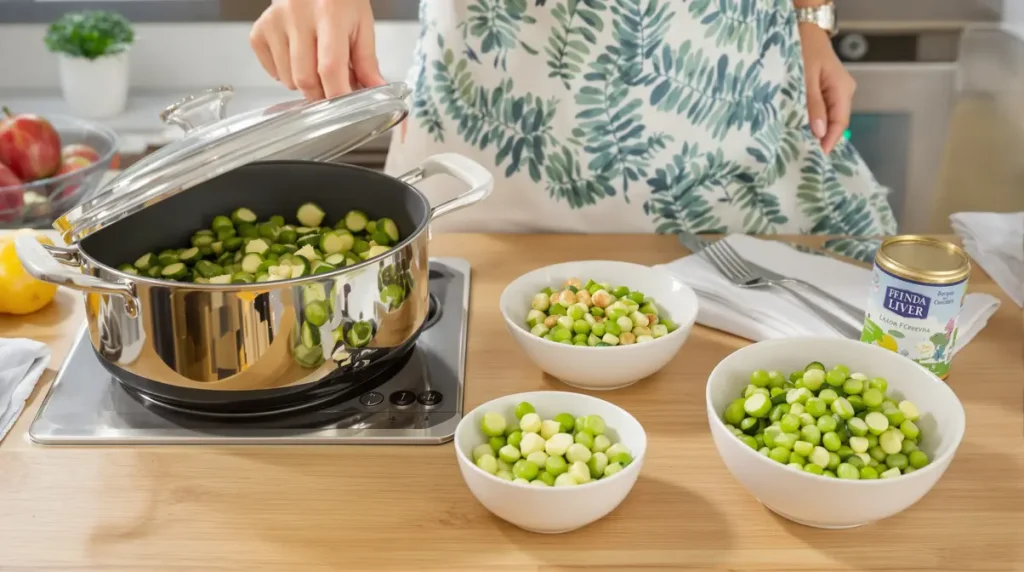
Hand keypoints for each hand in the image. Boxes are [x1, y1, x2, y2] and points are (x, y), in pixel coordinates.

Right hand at [249, 0, 385, 100]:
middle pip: (305, 79)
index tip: (347, 104)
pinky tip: (297, 57)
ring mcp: (274, 23)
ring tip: (315, 64)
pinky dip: (286, 75)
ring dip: (305, 84)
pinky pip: (272, 72)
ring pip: (288, 80)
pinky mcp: (259, 31)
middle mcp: (296, 15)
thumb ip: (367, 60)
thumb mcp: (361, 23)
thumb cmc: (339, 0)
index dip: (338, 93)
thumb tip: (375, 90)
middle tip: (332, 85)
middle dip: (322, 92)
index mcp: (328, 12)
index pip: (330, 67)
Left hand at [799, 23, 855, 154]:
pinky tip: (801, 128)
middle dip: (821, 138)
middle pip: (835, 122)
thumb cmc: (805, 49)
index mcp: (843, 89)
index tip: (817, 155)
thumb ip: (813, 104)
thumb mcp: (806, 78)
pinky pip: (823, 109)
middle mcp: (844, 92)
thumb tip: (818, 131)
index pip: (840, 123)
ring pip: (828, 117)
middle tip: (805, 154)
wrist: (806, 30)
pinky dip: (813, 119)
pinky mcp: (827, 90)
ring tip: (801, 144)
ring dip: (816, 130)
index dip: (829, 140)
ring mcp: (837, 91)